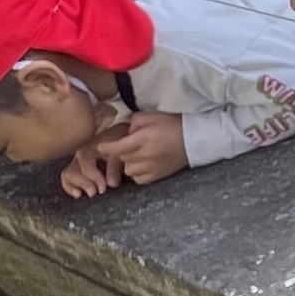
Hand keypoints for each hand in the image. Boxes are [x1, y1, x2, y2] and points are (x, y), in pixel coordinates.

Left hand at [61, 114, 187, 197]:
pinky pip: (138, 179)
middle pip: (122, 158)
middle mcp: (146, 156)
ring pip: (128, 170)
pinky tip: (143, 164)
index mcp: (143, 139)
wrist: (194, 140)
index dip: (106, 148)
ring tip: (137, 155)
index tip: (100, 147)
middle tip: (131, 144)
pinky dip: (137, 173)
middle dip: (122, 151)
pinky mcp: (158, 176)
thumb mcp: (152, 116)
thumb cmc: (173, 125)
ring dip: (129, 163)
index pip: (118, 147)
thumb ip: (134, 122)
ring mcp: (152, 168)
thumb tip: (126, 132)